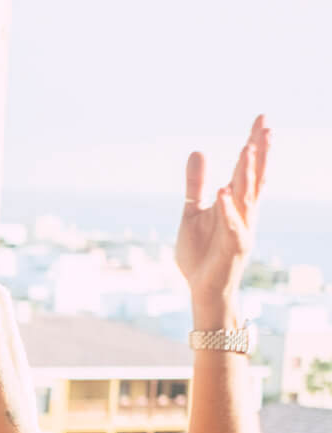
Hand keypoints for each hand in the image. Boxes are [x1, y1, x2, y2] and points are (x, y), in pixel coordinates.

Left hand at [176, 116, 268, 308]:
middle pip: (254, 176)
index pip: (248, 168)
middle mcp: (244, 212)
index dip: (255, 144)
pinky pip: (231, 225)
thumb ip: (196, 184)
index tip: (261, 119)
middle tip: (266, 124)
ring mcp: (242, 228)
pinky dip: (227, 208)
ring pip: (246, 196)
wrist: (202, 288)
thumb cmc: (201, 252)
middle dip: (259, 152)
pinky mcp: (234, 246)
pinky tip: (223, 191)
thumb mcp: (193, 212)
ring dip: (247, 173)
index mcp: (235, 202)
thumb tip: (198, 151)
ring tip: (248, 147)